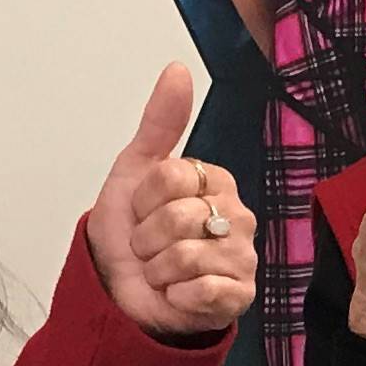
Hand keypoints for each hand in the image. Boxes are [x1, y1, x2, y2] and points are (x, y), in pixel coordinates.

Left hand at [86, 61, 255, 340]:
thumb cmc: (131, 235)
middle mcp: (237, 216)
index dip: (143, 200)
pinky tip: (178, 294)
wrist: (123, 292)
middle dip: (147, 238)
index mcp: (216, 182)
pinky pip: (202, 290)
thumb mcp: (135, 171)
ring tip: (161, 271)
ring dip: (157, 270)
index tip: (142, 211)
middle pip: (177, 217)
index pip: (172, 177)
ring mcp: (242, 257)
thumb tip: (178, 69)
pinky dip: (177, 296)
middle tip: (149, 247)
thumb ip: (160, 122)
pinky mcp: (240, 296)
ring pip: (185, 256)